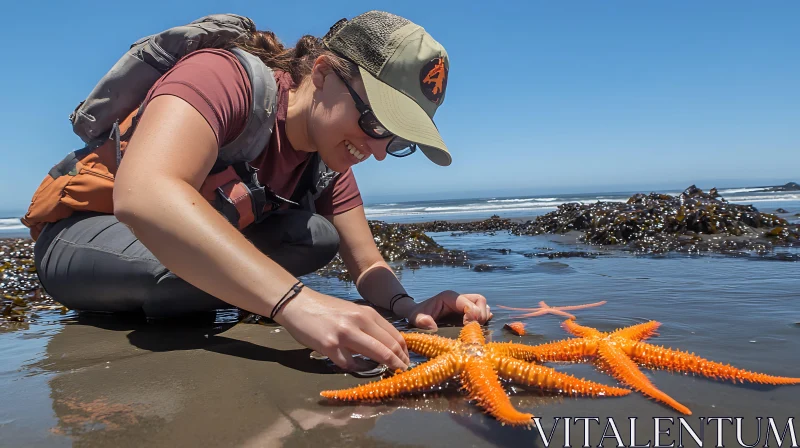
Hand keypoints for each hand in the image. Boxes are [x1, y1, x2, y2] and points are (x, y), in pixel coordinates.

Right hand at [274, 289, 409, 371]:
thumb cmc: (327, 310)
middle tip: (403, 371)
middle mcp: (359, 321)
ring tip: (389, 372)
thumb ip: (369, 326)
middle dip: (399, 362)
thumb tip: (388, 346)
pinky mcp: (330, 346)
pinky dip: (357, 368)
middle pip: (389, 346)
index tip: (406, 360)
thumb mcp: (353, 311)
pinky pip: (350, 364)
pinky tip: (357, 367)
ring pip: (376, 355)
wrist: (299, 304)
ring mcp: (345, 334)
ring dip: (386, 366)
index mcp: (367, 313)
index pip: (395, 335)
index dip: (404, 351)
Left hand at [398, 290, 492, 330]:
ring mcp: (464, 304)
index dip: (472, 314)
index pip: (469, 302)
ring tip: (475, 329)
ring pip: (483, 305)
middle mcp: (459, 298)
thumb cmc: (417, 316)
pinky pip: (481, 312)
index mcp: (449, 297)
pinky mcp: (467, 312)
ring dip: (483, 317)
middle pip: (480, 300)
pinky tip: (477, 329)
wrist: (418, 316)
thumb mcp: (416, 319)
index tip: (467, 327)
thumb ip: (422, 322)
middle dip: (481, 315)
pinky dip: (483, 320)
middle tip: (474, 329)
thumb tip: (432, 327)